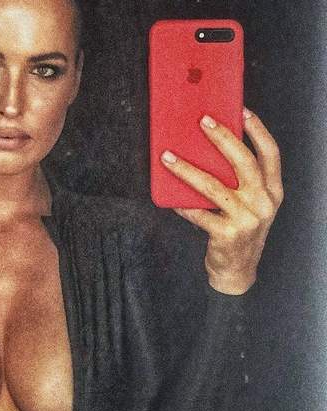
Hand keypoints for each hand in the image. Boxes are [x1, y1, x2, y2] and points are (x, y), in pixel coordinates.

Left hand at [160, 108, 283, 294]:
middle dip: (222, 138)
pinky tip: (169, 199)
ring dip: (187, 170)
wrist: (237, 270)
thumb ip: (239, 182)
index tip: (242, 110)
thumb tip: (208, 150)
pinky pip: (198, 214)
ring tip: (168, 157)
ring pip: (213, 186)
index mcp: (273, 192)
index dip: (258, 131)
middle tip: (203, 121)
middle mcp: (264, 203)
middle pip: (243, 162)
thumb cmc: (238, 229)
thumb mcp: (249, 205)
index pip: (271, 154)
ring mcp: (247, 219)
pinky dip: (182, 205)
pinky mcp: (227, 234)